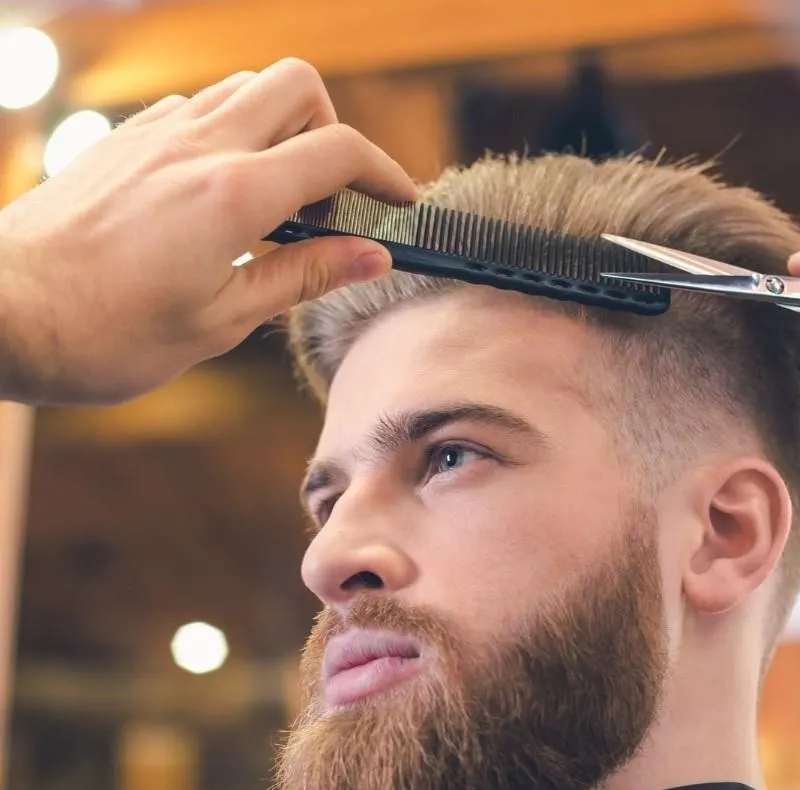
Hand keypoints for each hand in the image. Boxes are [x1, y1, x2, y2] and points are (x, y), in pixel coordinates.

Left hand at [0, 59, 416, 405]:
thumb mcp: (221, 320)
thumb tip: (371, 256)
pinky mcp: (125, 140)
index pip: (337, 152)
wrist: (3, 314)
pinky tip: (221, 194)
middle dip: (333, 131)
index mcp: (232, 195)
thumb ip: (303, 276)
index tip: (400, 205)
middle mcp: (198, 145)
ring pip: (246, 88)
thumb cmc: (106, 333)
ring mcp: (156, 134)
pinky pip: (198, 108)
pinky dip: (232, 134)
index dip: (385, 174)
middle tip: (331, 198)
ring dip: (282, 129)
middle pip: (298, 85)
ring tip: (279, 201)